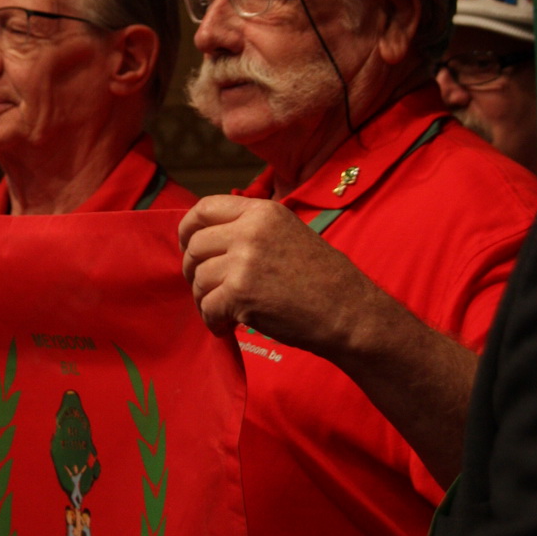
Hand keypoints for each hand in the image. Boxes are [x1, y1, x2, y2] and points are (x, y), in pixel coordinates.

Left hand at [178, 194, 364, 354]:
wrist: (348, 312)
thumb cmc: (322, 279)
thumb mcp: (288, 234)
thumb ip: (250, 230)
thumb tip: (207, 241)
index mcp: (262, 212)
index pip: (204, 208)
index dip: (188, 231)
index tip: (189, 249)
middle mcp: (250, 230)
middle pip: (195, 246)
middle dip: (193, 271)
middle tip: (206, 289)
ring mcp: (244, 260)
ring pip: (197, 278)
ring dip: (204, 299)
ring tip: (223, 311)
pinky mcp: (240, 293)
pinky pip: (207, 307)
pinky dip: (212, 321)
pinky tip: (226, 327)